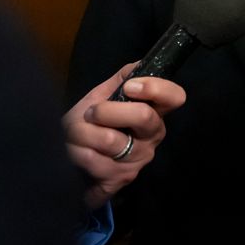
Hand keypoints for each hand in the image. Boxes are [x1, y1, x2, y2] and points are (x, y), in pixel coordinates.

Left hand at [63, 62, 185, 208]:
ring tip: (73, 135)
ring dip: (82, 134)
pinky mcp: (119, 180)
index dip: (154, 88)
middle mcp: (152, 137)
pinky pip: (97, 164)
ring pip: (112, 140)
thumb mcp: (105, 93)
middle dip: (107, 110)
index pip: (174, 97)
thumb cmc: (91, 120)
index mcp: (154, 113)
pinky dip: (78, 155)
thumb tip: (141, 63)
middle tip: (89, 114)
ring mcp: (138, 161)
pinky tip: (76, 154)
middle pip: (143, 115)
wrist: (69, 153)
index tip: (129, 88)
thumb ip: (124, 77)